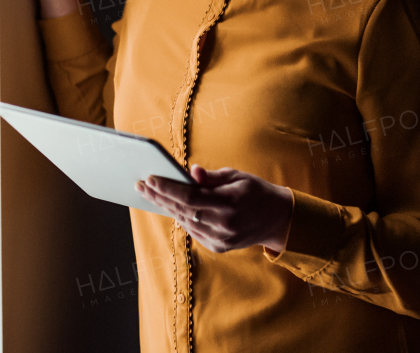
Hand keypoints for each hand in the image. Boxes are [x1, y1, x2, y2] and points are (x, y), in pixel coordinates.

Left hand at [136, 165, 294, 253]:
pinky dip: (181, 217)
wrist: (278, 220)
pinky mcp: (219, 247)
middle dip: (160, 196)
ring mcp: (221, 239)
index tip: (150, 179)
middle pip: (183, 210)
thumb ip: (212, 178)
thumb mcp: (238, 176)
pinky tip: (168, 206)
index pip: (191, 197)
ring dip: (166, 207)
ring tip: (150, 193)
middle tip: (141, 185)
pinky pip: (193, 230)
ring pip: (185, 222)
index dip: (168, 188)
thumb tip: (191, 172)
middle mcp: (225, 224)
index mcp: (230, 203)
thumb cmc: (256, 191)